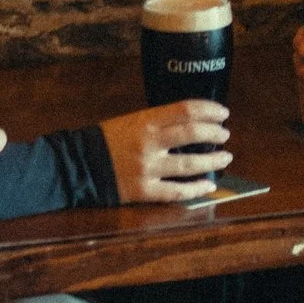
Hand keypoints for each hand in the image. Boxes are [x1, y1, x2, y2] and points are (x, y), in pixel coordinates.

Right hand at [98, 101, 231, 203]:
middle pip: (192, 134)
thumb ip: (158, 122)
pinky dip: (196, 189)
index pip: (185, 110)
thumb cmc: (106, 141)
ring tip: (225, 158)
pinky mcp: (144, 191)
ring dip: (212, 161)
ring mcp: (147, 168)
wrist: (77, 165)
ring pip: (189, 164)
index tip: (223, 113)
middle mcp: (148, 143)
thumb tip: (191, 124)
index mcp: (145, 121)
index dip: (209, 110)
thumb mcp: (131, 121)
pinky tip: (209, 185)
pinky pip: (177, 192)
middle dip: (214, 134)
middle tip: (225, 135)